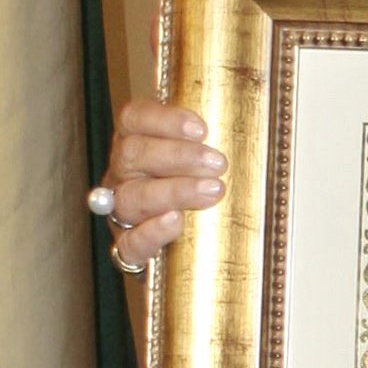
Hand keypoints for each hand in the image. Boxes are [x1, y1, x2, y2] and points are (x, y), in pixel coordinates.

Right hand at [100, 94, 226, 268]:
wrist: (183, 250)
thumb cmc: (197, 187)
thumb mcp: (201, 158)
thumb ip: (210, 139)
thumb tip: (247, 124)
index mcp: (134, 141)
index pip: (134, 118)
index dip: (164, 120)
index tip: (201, 130)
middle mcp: (122, 173)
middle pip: (133, 154)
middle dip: (178, 156)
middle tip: (218, 163)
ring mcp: (120, 211)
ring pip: (132, 196)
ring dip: (174, 191)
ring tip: (213, 191)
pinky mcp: (127, 247)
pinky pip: (130, 242)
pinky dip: (151, 231)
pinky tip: (175, 221)